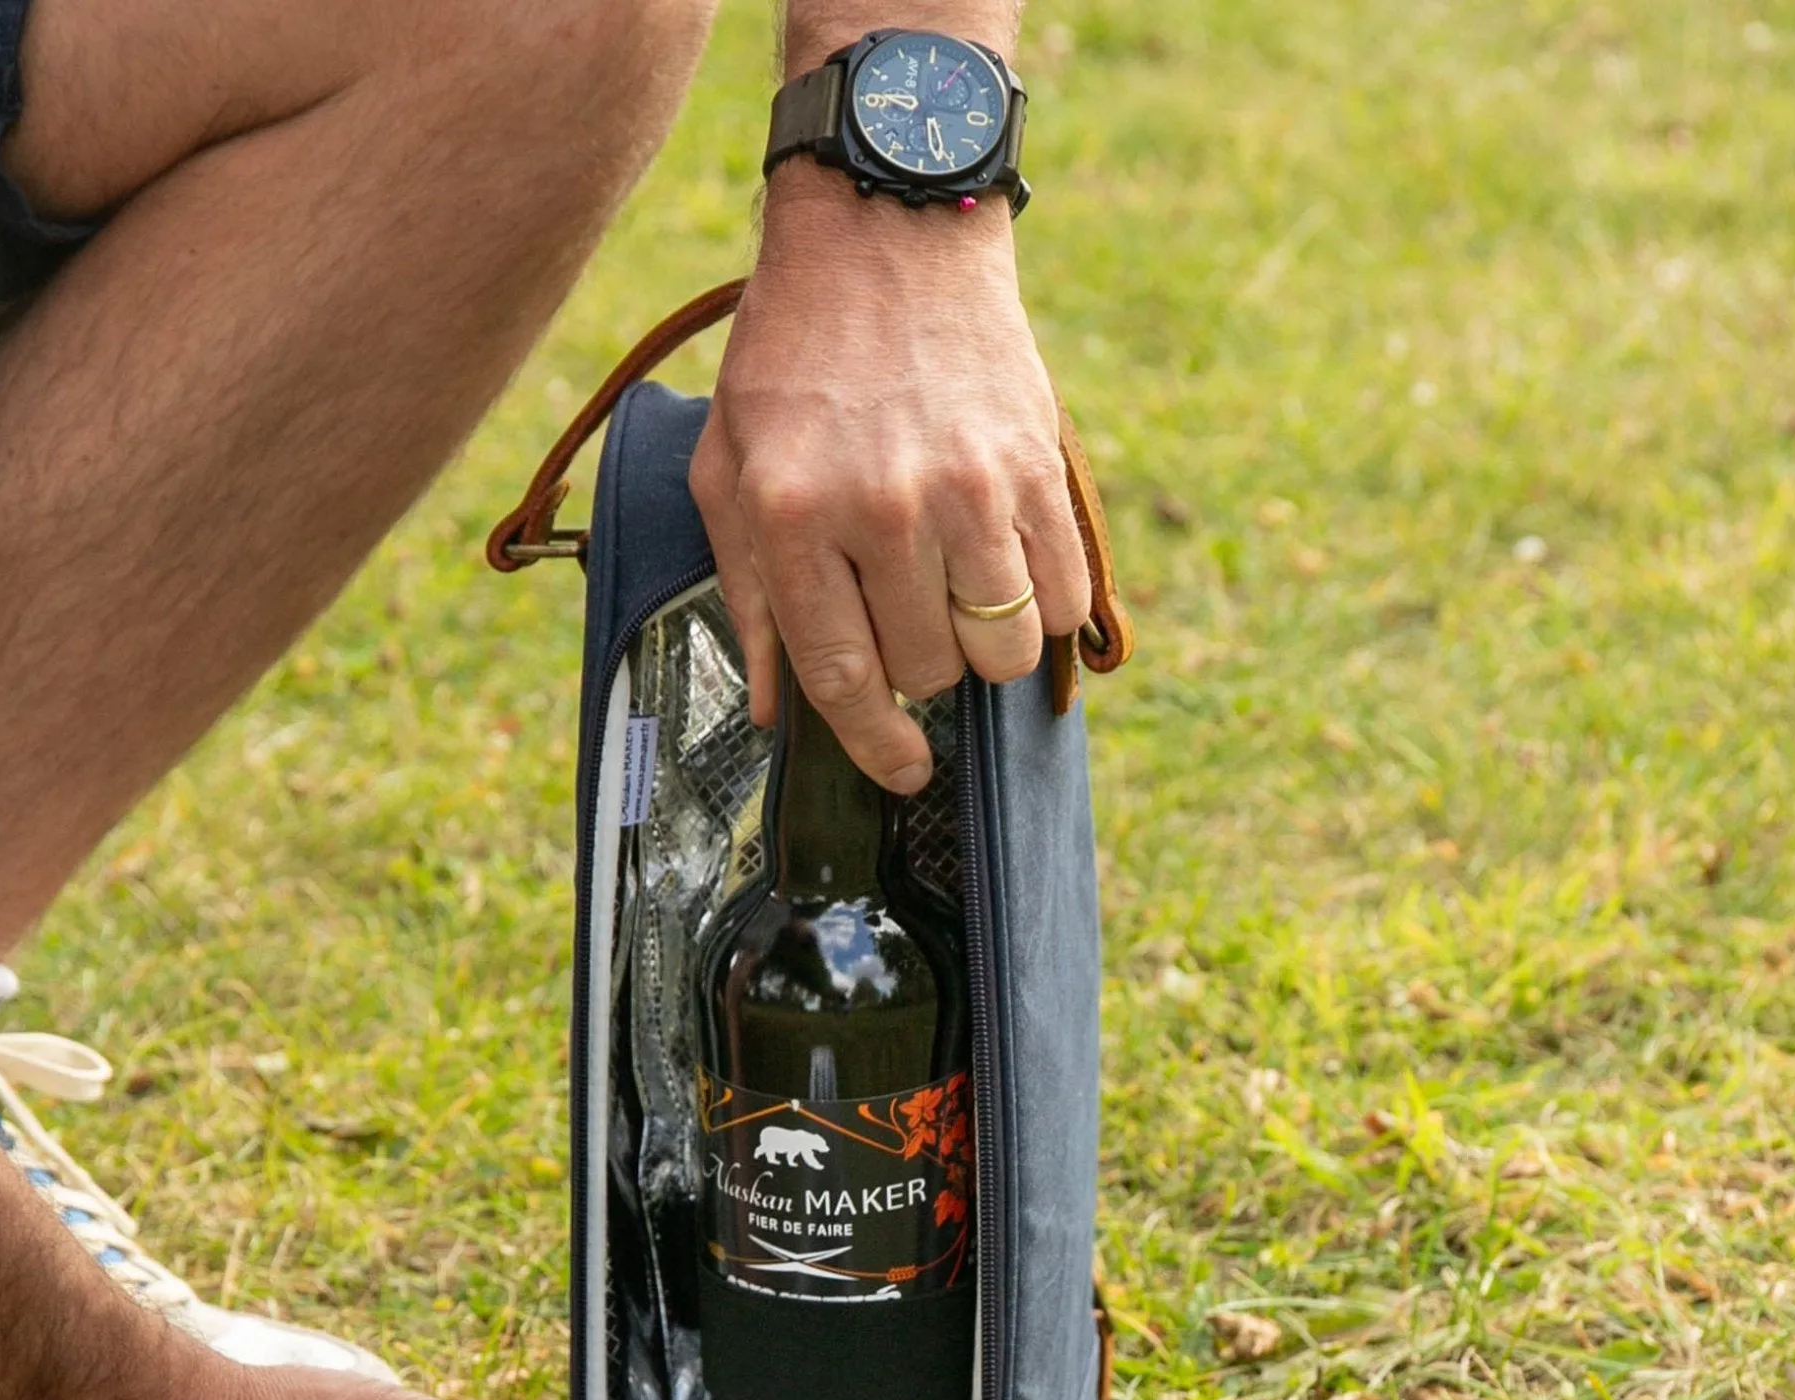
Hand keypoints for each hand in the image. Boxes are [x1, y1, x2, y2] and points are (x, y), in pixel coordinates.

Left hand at [691, 168, 1091, 790]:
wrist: (887, 232)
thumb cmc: (794, 358)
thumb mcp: (729, 470)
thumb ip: (747, 595)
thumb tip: (776, 712)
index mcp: (793, 514)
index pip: (843, 677)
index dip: (875, 744)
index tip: (903, 772)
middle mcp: (882, 507)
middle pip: (929, 669)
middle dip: (919, 666)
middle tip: (905, 614)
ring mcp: (968, 485)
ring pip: (1002, 646)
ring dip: (984, 644)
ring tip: (957, 595)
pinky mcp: (1034, 464)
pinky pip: (1064, 593)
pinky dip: (1045, 604)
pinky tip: (1011, 567)